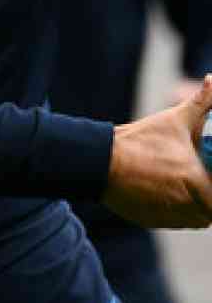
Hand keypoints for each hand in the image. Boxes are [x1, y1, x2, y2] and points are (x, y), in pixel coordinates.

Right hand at [102, 74, 211, 228]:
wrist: (102, 161)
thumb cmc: (140, 140)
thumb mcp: (173, 119)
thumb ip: (202, 102)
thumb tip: (211, 80)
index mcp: (196, 182)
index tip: (206, 171)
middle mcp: (186, 206)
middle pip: (209, 210)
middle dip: (206, 194)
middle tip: (195, 173)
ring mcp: (169, 217)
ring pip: (195, 218)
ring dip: (194, 204)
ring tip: (180, 180)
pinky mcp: (154, 222)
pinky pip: (175, 220)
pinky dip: (174, 209)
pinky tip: (163, 188)